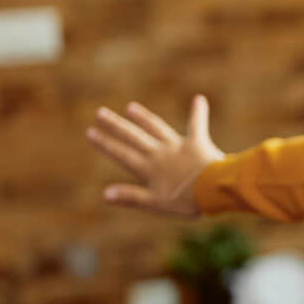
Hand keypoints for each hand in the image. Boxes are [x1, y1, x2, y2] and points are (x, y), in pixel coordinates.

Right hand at [88, 95, 223, 217]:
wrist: (213, 190)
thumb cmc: (186, 201)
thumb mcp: (156, 204)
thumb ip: (131, 197)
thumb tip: (104, 194)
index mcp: (149, 168)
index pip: (122, 154)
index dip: (106, 144)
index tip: (91, 132)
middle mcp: (160, 153)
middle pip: (134, 137)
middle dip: (116, 126)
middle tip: (100, 112)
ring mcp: (178, 146)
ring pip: (156, 128)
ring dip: (143, 118)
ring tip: (130, 107)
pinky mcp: (198, 143)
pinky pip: (197, 124)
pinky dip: (198, 112)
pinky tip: (199, 99)